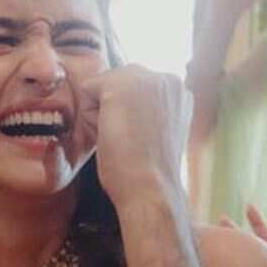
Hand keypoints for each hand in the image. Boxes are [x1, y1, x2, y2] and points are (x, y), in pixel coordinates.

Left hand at [84, 65, 191, 208]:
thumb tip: (127, 104)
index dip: (130, 115)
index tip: (142, 140)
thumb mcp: (158, 132)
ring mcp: (146, 78)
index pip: (137, 87)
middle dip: (116, 109)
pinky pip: (87, 88)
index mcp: (180, 92)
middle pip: (120, 80)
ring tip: (123, 138)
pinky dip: (89, 115)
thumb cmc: (150, 173)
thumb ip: (149, 111)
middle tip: (131, 141)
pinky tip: (110, 133)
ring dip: (103, 113)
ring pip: (103, 85)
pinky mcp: (121, 84)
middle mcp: (168, 78)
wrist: (150, 188)